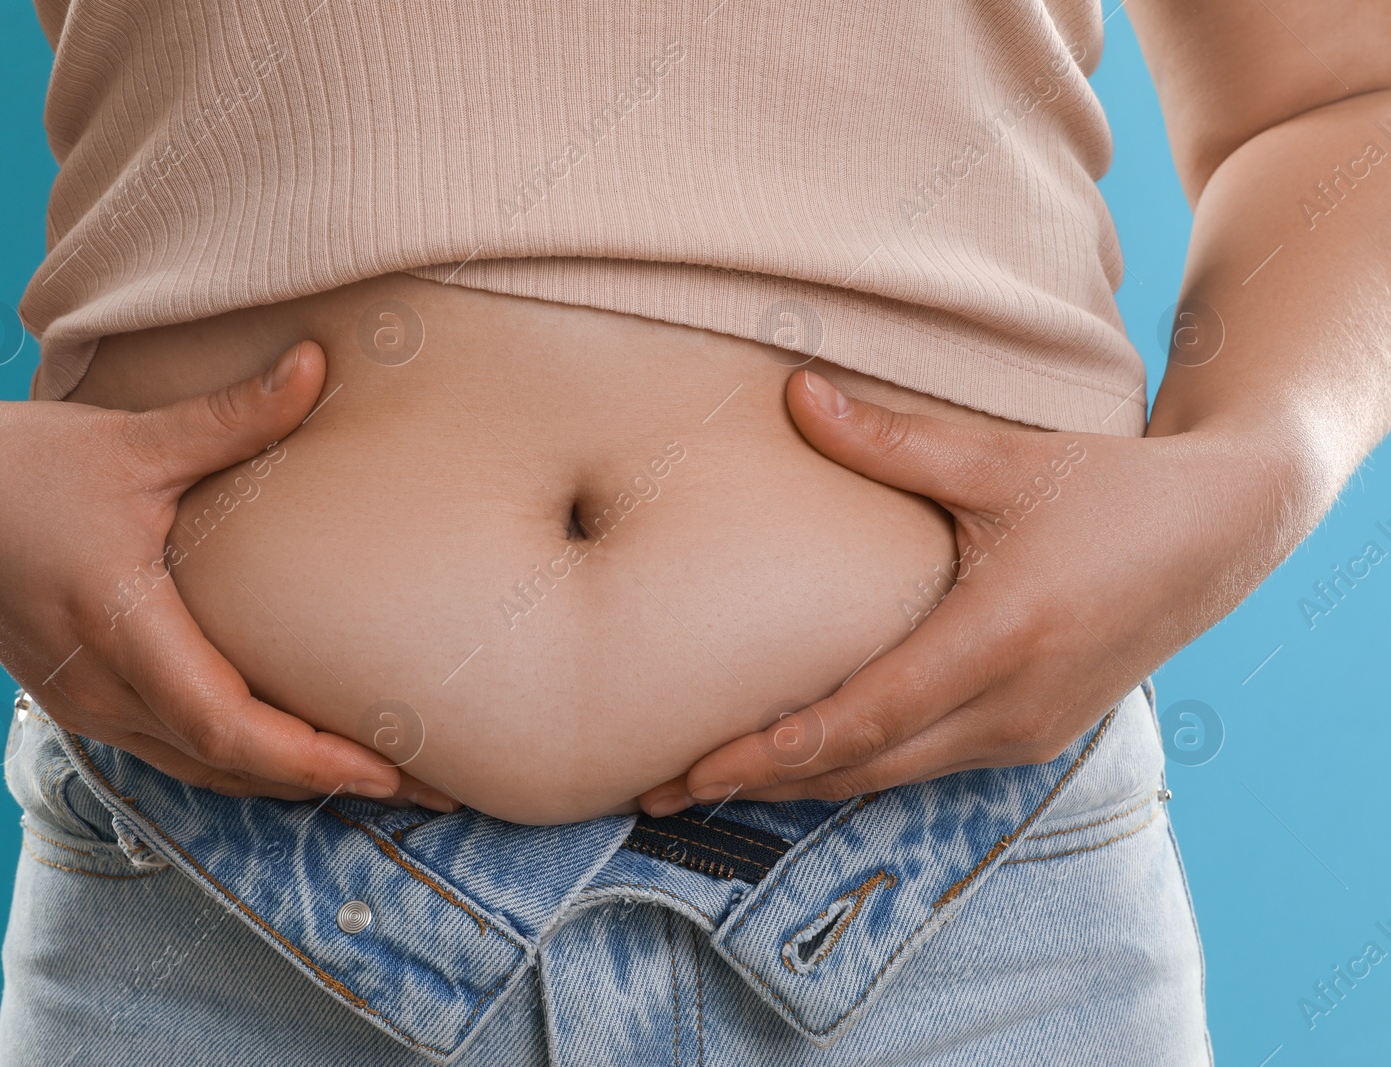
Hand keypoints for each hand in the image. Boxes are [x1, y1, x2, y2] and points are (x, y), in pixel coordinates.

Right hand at [0, 340, 454, 807]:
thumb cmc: (25, 462)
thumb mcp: (133, 439)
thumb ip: (232, 414)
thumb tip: (317, 362)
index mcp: (119, 630)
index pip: (228, 728)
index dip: (310, 758)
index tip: (386, 771)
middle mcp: (99, 688)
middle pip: (226, 766)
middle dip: (324, 783)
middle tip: (421, 787)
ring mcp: (82, 703)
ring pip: (198, 769)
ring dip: (284, 781)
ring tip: (371, 780)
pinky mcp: (77, 698)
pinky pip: (170, 751)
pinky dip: (238, 762)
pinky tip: (289, 754)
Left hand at [640, 369, 1293, 810]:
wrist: (1222, 532)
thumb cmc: (1111, 488)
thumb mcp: (1003, 460)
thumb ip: (893, 440)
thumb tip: (794, 391)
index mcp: (1001, 639)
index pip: (863, 718)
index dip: (772, 749)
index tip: (691, 767)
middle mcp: (1012, 707)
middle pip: (861, 767)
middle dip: (757, 783)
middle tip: (660, 790)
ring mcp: (1027, 732)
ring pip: (890, 777)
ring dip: (799, 784)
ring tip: (708, 785)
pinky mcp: (1033, 734)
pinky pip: (924, 767)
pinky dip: (854, 768)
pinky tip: (799, 762)